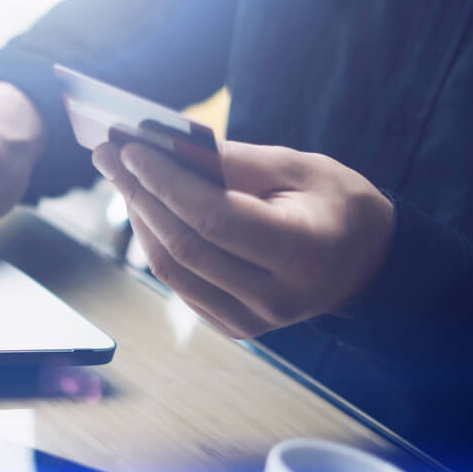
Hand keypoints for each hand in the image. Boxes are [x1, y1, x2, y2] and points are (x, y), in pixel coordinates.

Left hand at [92, 137, 394, 338]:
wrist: (365, 263)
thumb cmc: (335, 204)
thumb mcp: (300, 168)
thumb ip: (234, 161)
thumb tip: (164, 144)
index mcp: (303, 253)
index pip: (215, 220)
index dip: (167, 183)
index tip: (131, 149)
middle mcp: (276, 298)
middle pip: (185, 247)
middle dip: (140, 195)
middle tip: (107, 155)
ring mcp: (253, 321)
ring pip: (172, 270)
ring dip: (140, 219)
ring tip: (121, 176)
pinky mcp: (233, 326)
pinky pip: (179, 284)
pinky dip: (155, 242)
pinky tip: (144, 207)